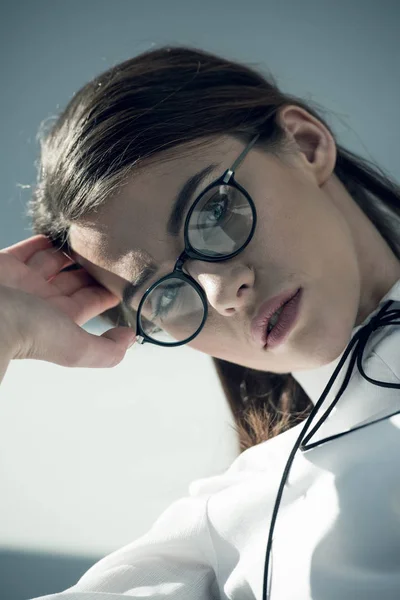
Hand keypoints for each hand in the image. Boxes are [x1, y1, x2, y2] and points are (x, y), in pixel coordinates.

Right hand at [0, 234, 135, 367]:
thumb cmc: (19, 330)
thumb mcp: (72, 347)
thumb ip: (104, 351)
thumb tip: (130, 338)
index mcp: (57, 322)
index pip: (89, 302)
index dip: (107, 289)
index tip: (126, 272)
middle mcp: (41, 303)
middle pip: (73, 280)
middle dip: (91, 267)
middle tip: (112, 248)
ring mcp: (22, 283)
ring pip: (53, 262)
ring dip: (70, 250)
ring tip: (92, 234)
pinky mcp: (4, 265)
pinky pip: (29, 249)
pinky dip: (45, 240)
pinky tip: (61, 230)